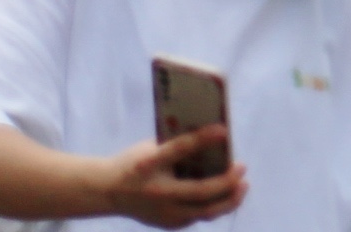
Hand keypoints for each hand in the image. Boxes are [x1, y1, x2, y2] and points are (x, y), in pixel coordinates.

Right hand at [92, 132, 247, 223]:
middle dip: (228, 184)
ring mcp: (165, 216)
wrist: (107, 192)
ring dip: (228, 200)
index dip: (204, 142)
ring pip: (205, 212)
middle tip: (243, 168)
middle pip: (202, 196)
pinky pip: (198, 215)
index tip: (224, 129)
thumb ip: (180, 143)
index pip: (183, 157)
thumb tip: (217, 133)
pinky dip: (215, 205)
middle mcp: (160, 199)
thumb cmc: (134, 163)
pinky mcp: (169, 224)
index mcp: (152, 173)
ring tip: (242, 186)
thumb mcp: (152, 148)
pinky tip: (226, 193)